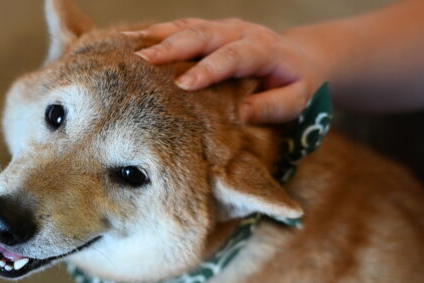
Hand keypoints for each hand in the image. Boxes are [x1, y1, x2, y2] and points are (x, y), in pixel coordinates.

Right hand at [127, 18, 323, 122]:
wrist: (297, 58)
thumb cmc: (294, 85)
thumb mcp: (295, 100)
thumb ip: (272, 106)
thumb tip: (241, 114)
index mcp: (263, 49)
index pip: (233, 56)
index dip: (208, 69)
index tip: (184, 85)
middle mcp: (239, 31)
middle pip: (202, 34)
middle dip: (171, 47)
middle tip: (143, 60)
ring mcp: (221, 28)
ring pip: (187, 26)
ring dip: (156, 35)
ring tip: (125, 46)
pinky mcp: (207, 31)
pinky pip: (179, 27)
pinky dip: (154, 34)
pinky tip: (128, 42)